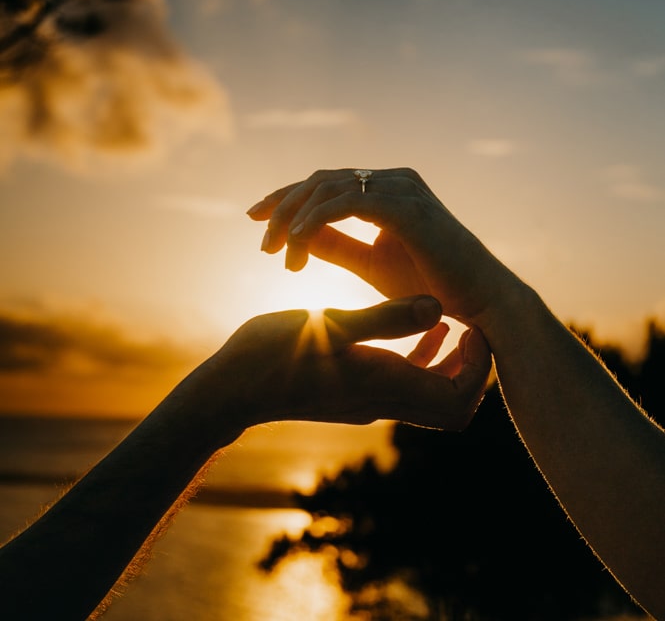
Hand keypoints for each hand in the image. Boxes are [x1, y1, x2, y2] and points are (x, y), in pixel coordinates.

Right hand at [209, 295, 490, 431]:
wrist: (230, 387)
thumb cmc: (274, 353)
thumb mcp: (332, 325)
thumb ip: (386, 318)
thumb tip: (438, 307)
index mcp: (384, 387)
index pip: (458, 401)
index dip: (477, 368)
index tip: (472, 326)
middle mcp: (382, 401)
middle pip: (452, 407)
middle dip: (471, 370)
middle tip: (469, 327)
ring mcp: (367, 399)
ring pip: (429, 394)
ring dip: (447, 362)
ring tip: (448, 320)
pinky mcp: (351, 390)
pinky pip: (402, 381)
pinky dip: (417, 356)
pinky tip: (410, 320)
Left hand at [248, 167, 519, 327]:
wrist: (482, 304)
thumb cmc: (430, 287)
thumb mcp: (370, 264)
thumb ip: (334, 245)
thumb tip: (296, 234)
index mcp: (388, 188)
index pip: (326, 183)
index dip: (287, 198)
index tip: (256, 220)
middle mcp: (394, 179)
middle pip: (321, 179)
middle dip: (283, 206)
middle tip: (262, 242)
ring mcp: (401, 188)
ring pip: (327, 188)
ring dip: (294, 218)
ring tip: (277, 253)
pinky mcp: (405, 206)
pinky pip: (346, 202)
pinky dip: (315, 220)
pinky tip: (296, 243)